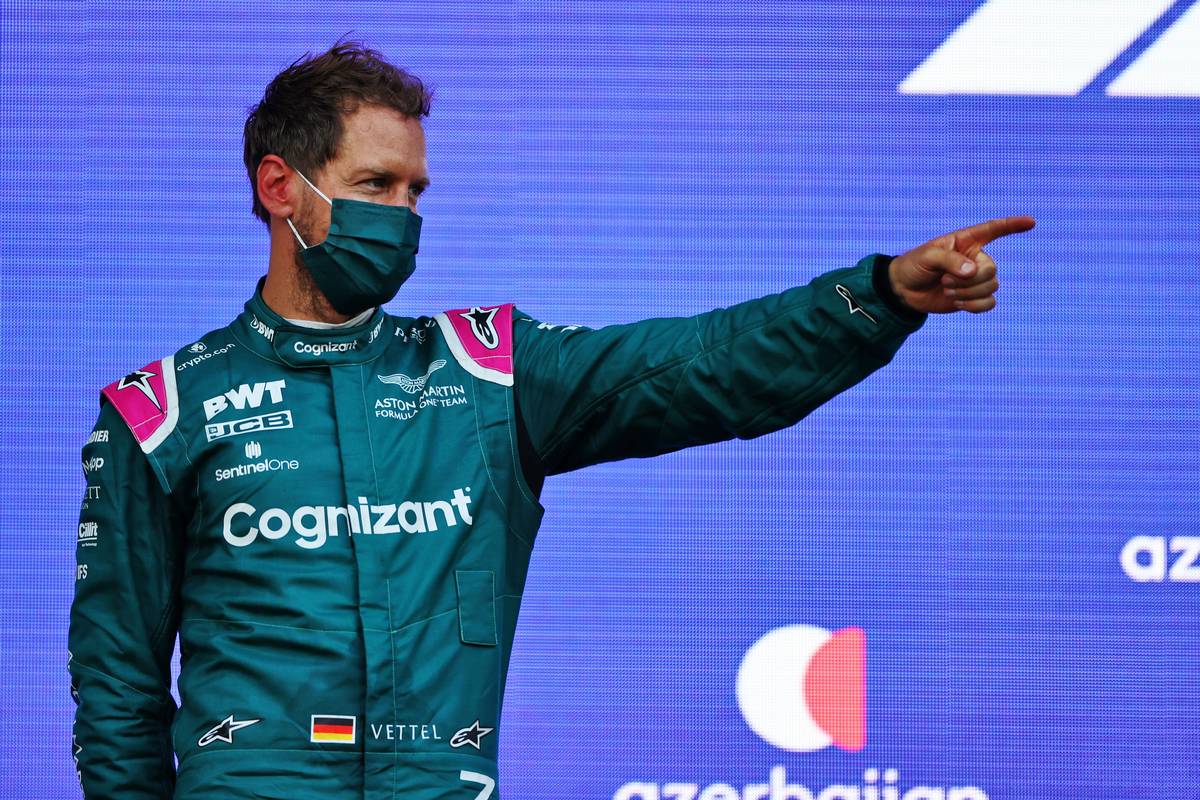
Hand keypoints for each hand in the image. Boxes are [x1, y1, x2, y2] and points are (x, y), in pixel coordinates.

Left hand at [888, 216, 1035, 313]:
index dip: (1012, 225)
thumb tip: (973, 272)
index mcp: (966, 241)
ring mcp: (975, 279)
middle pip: (992, 269)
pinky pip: (989, 303)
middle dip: (970, 280)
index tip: (1031, 222)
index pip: (993, 229)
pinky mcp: (973, 297)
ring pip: (991, 287)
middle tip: (945, 280)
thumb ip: (950, 260)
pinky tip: (958, 303)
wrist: (904, 290)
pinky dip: (975, 306)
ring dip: (968, 293)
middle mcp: (975, 258)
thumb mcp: (927, 257)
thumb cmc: (914, 266)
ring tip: (946, 289)